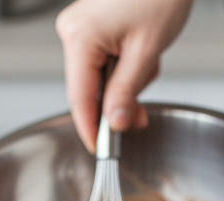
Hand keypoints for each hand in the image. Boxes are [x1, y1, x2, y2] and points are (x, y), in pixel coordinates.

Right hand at [56, 0, 193, 151]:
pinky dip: (126, 66)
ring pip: (100, 78)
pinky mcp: (92, 25)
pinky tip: (143, 50)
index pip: (80, 100)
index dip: (91, 130)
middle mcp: (73, 32)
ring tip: (150, 59)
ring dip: (127, 82)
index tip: (101, 152)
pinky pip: (104, 61)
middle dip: (118, 104)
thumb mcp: (146, 51)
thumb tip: (114, 124)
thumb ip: (126, 92)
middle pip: (89, 91)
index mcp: (80, 37)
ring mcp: (80, 27)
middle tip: (141, 115)